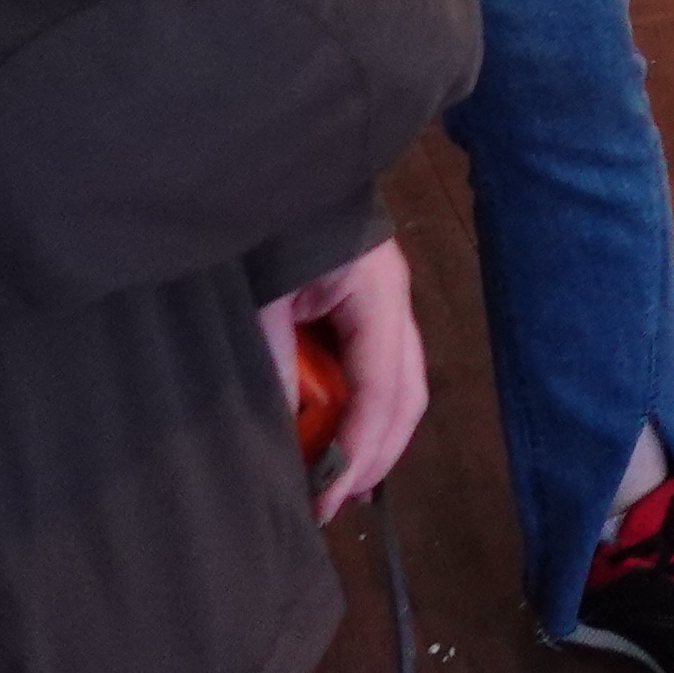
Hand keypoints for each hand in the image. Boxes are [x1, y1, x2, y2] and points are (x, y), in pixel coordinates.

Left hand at [259, 237, 426, 521]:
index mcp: (379, 293)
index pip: (382, 388)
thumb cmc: (276, 223)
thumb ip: (274, 357)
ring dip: (373, 438)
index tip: (327, 499)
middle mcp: (394, 302)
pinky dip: (361, 411)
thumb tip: (284, 434)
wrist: (274, 170)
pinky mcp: (368, 307)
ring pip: (399, 386)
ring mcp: (386, 303)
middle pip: (407, 393)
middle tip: (333, 502)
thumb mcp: (266, 292)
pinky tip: (335, 438)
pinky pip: (378, 371)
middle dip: (376, 454)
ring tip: (336, 483)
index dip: (359, 450)